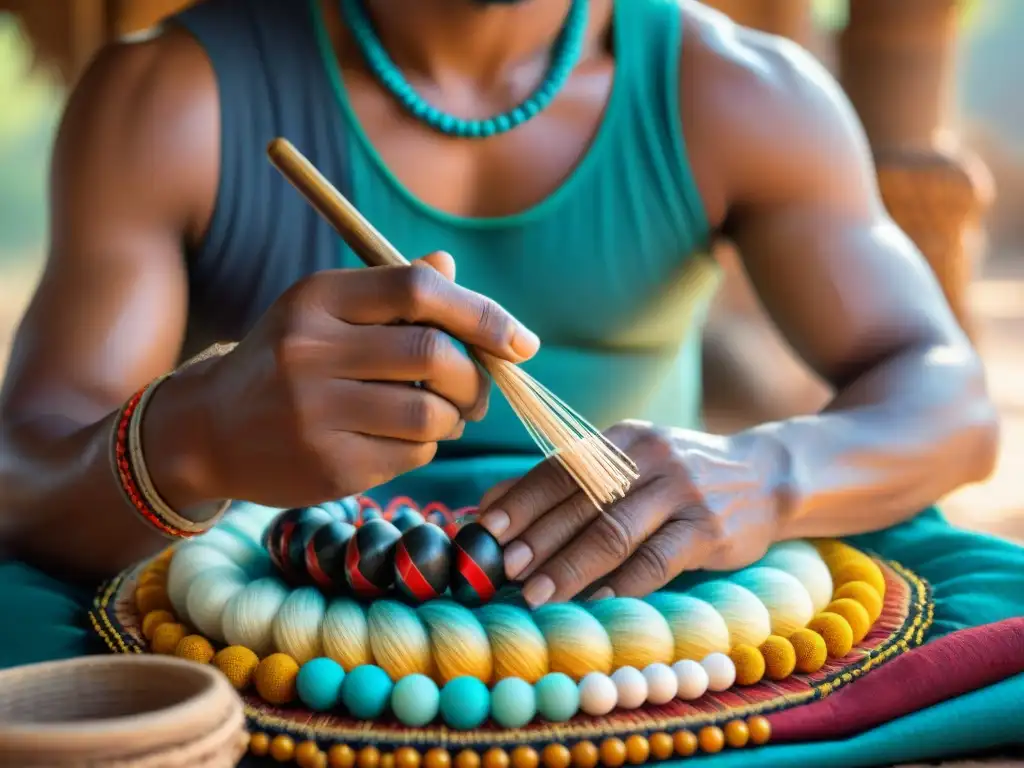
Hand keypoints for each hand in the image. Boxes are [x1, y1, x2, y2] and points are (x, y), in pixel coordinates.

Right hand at [180, 252, 538, 507]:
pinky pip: (413, 454)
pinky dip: (424, 447)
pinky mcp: (328, 466)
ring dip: (455, 417)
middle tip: (481, 389)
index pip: (418, 290)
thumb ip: (391, 290)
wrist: (208, 431)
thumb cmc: (285, 362)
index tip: (522, 341)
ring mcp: (315, 413)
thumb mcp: (324, 313)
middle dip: (477, 376)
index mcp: (317, 298)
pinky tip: (398, 439)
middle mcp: (310, 351)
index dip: (482, 313)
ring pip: (430, 413)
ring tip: (442, 415)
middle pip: (433, 355)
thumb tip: (450, 265)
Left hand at [477, 421, 780, 606]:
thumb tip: (489, 505)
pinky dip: (624, 583)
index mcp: (620, 439)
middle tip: (502, 572)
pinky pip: (658, 559)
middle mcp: (648, 457)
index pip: (560, 469)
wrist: (765, 474)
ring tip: (537, 596)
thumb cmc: (677, 477)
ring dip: (570, 567)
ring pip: (614, 531)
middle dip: (537, 539)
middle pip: (581, 502)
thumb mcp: (626, 464)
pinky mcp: (709, 527)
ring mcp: (681, 490)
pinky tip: (597, 602)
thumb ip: (566, 482)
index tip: (487, 531)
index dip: (521, 500)